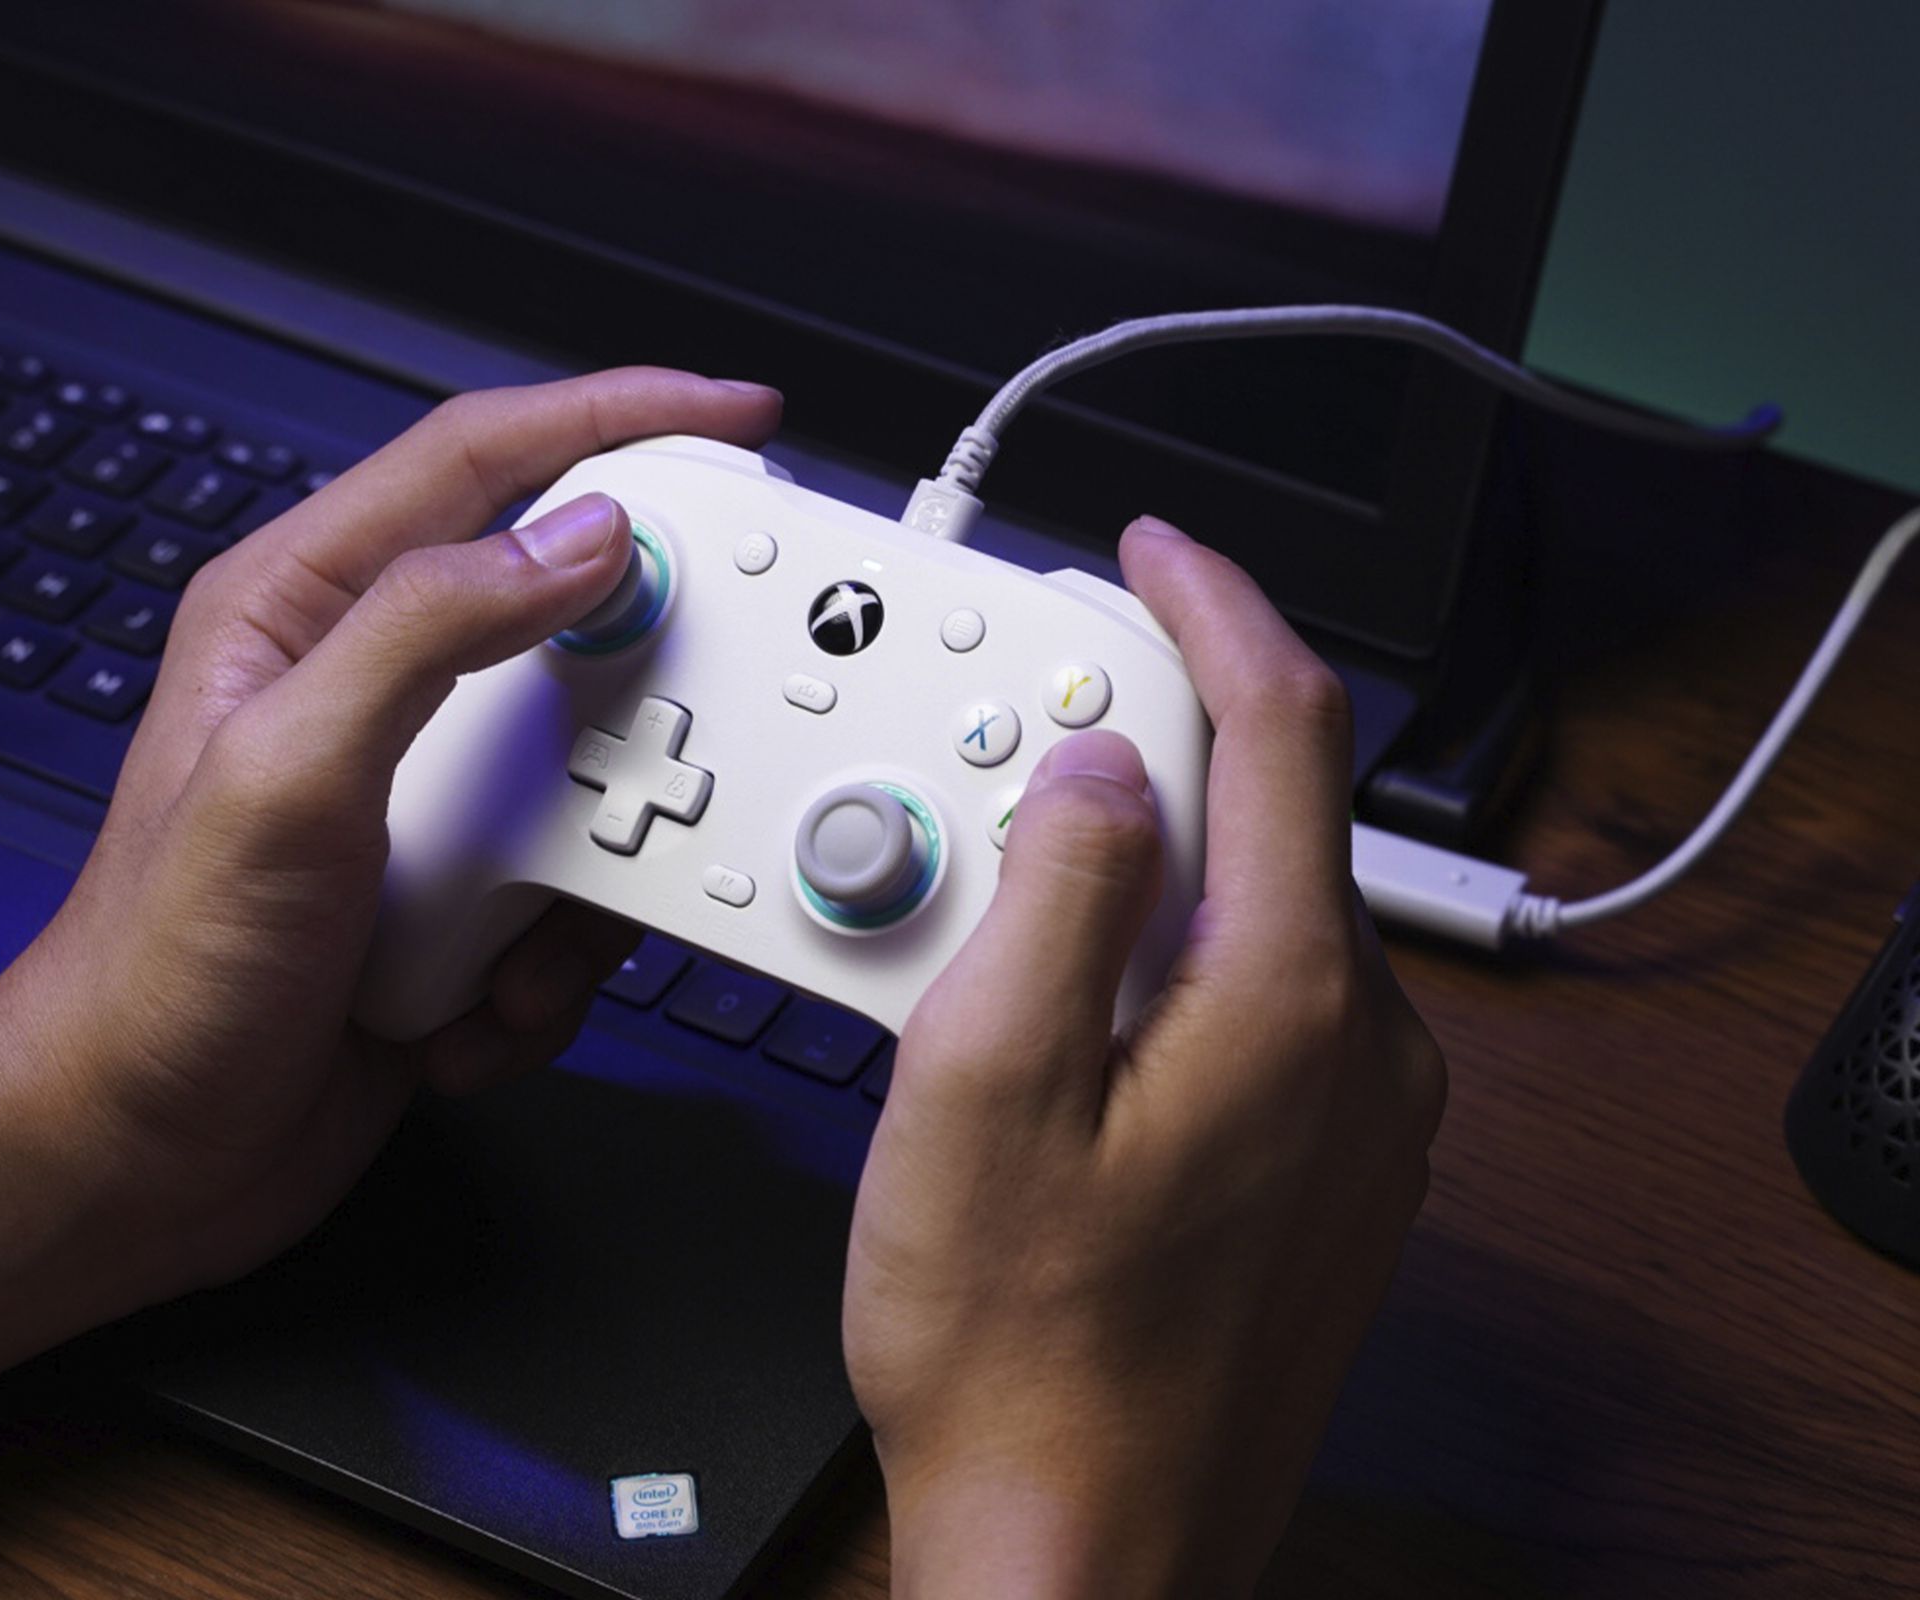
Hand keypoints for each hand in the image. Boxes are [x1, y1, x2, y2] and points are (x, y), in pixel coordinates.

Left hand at [0, 368, 782, 1296]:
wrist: (135, 1164)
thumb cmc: (156, 975)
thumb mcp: (288, 777)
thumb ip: (430, 631)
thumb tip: (578, 542)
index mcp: (302, 611)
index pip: (480, 458)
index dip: (615, 419)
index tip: (730, 417)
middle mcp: (369, 692)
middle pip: (567, 623)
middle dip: (636, 700)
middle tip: (676, 737)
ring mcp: (423, 804)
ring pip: (593, 778)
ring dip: (584, 874)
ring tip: (505, 938)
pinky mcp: (460, 901)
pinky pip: (575, 898)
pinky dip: (548, 967)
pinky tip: (460, 1007)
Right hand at [844, 517, 1446, 1596]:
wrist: (1081, 1542)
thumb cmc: (1020, 1349)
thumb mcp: (982, 1088)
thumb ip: (1053, 893)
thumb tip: (1103, 766)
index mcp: (1290, 999)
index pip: (1287, 727)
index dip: (1215, 606)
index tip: (1155, 551)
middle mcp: (1361, 1052)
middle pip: (1276, 817)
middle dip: (1152, 744)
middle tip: (1022, 741)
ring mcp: (1358, 1125)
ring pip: (1263, 915)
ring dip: (1151, 865)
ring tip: (1006, 904)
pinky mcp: (1326, 1179)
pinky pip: (1263, 1008)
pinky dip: (1174, 960)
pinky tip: (1067, 1017)